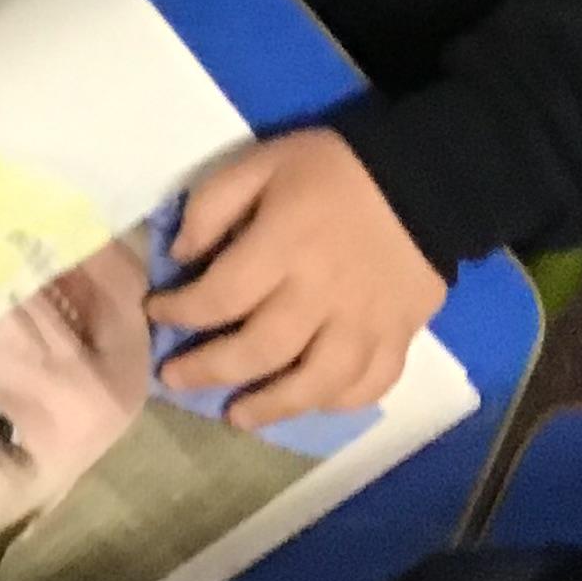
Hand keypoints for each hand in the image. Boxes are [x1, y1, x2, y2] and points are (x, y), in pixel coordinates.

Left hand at [149, 129, 442, 428]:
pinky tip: (309, 403)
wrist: (425, 176)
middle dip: (209, 371)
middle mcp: (323, 294)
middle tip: (173, 380)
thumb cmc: (330, 169)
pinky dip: (338, 402)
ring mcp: (366, 322)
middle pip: (261, 350)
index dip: (180, 312)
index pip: (220, 296)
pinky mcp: (401, 335)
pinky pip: (370, 384)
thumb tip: (182, 256)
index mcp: (284, 247)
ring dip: (272, 406)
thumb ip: (212, 207)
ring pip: (316, 383)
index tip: (155, 313)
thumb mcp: (259, 163)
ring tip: (237, 417)